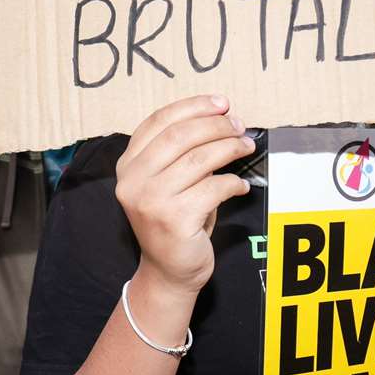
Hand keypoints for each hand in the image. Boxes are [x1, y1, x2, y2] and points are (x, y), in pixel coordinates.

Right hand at [114, 96, 254, 296]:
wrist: (169, 271)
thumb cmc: (174, 220)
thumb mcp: (168, 181)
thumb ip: (181, 151)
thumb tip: (222, 117)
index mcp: (128, 165)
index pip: (159, 121)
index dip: (193, 107)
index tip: (222, 104)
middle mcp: (133, 180)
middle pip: (181, 135)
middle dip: (217, 125)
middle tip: (240, 127)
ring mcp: (151, 200)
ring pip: (200, 158)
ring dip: (230, 148)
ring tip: (246, 147)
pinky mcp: (174, 219)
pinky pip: (214, 187)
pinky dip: (234, 183)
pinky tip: (241, 185)